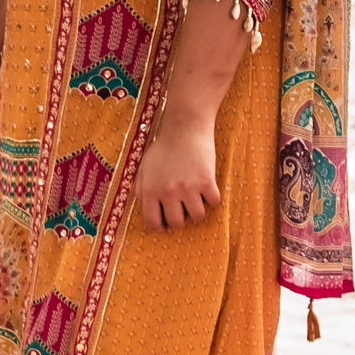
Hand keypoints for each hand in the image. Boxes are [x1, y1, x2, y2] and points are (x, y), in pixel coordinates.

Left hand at [135, 112, 219, 230]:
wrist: (185, 128)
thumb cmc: (163, 147)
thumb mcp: (144, 167)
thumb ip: (141, 188)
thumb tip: (144, 207)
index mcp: (150, 191)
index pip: (153, 222)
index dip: (159, 227)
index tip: (165, 225)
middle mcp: (168, 192)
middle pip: (176, 223)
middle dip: (179, 220)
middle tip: (182, 211)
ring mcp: (189, 188)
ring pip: (197, 217)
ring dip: (197, 213)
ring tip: (196, 203)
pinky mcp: (207, 181)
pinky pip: (213, 203)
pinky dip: (212, 200)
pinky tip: (208, 191)